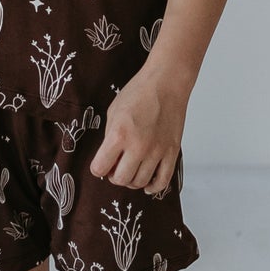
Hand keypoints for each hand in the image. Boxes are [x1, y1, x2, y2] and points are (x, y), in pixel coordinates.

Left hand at [89, 58, 189, 194]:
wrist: (166, 84)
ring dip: (132, 180)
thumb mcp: (113, 112)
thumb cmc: (138, 93)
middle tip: (115, 168)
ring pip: (140, 182)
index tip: (100, 165)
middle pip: (120, 179)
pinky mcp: (172, 153)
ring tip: (130, 170)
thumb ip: (109, 137)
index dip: (98, 168)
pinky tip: (147, 184)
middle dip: (114, 176)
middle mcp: (138, 146)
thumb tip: (109, 159)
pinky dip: (152, 187)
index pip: (100, 167)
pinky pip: (162, 181)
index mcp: (119, 134)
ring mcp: (157, 151)